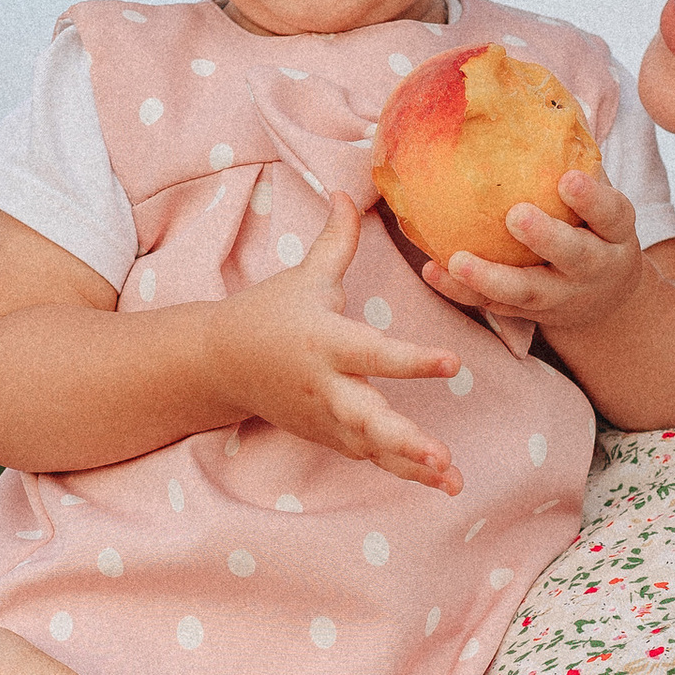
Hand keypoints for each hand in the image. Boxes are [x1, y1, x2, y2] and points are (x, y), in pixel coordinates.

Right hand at [218, 195, 467, 492]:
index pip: (375, 354)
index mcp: (326, 343)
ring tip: (454, 483)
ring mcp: (325, 418)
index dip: (413, 361)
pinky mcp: (326, 436)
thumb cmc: (270, 312)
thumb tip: (352, 190)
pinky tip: (437, 481)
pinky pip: (366, 456)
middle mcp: (326, 387)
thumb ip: (338, 240)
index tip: (453, 364)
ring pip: (372, 447)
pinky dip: (398, 470)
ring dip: (412, 467)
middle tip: (441, 457)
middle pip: (367, 419)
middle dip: (405, 441)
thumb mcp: (305, 276)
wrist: (219, 363)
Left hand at [417, 162, 647, 345]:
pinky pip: (496, 306)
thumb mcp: (601, 204)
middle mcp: (593, 268)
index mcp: (614, 233)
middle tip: (516, 215)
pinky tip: (434, 271)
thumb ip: (575, 164)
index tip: (568, 180)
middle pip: (574, 256)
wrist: (606, 299)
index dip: (592, 199)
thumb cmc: (594, 231)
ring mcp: (562, 296)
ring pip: (528, 291)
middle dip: (546, 237)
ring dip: (491, 278)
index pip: (610, 214)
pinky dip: (464, 292)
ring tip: (458, 260)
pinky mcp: (531, 313)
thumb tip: (530, 101)